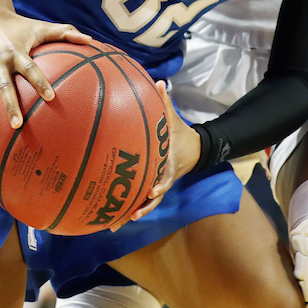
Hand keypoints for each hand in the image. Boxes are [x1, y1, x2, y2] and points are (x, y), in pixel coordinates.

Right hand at [0, 8, 90, 142]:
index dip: (40, 82)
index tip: (51, 98)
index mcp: (16, 52)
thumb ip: (66, 33)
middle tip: (17, 125)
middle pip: (4, 87)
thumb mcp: (41, 26)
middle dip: (10, 106)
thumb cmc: (19, 24)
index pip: (30, 69)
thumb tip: (90, 40)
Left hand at [125, 81, 200, 224]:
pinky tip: (112, 218)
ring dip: (132, 214)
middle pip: (155, 197)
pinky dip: (129, 209)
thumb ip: (166, 102)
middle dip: (142, 207)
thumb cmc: (181, 133)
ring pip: (147, 203)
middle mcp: (165, 178)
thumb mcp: (175, 119)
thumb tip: (159, 82)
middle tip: (129, 216)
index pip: (167, 176)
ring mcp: (159, 184)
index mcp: (170, 162)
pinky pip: (141, 200)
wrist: (194, 150)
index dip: (161, 184)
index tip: (152, 190)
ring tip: (115, 225)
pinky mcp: (153, 187)